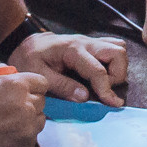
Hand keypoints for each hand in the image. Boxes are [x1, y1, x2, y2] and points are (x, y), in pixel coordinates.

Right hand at [0, 65, 49, 146]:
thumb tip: (10, 70)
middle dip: (30, 102)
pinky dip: (24, 136)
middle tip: (13, 108)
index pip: (42, 83)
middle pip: (41, 101)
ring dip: (30, 119)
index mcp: (18, 85)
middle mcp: (28, 104)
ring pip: (40, 119)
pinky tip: (7, 136)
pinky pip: (32, 137)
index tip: (24, 92)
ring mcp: (29, 126)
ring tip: (11, 123)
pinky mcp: (26, 145)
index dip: (32, 87)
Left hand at [10, 30, 129, 105]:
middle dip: (117, 75)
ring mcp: (90, 42)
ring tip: (103, 82)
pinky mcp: (92, 45)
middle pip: (117, 53)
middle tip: (103, 89)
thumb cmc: (30, 58)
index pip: (97, 70)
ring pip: (118, 49)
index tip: (112, 104)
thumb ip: (62, 86)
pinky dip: (114, 62)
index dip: (106, 89)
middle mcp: (85, 43)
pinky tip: (104, 73)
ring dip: (117, 68)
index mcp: (72, 50)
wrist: (27, 43)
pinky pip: (113, 47)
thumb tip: (84, 98)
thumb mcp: (39, 74)